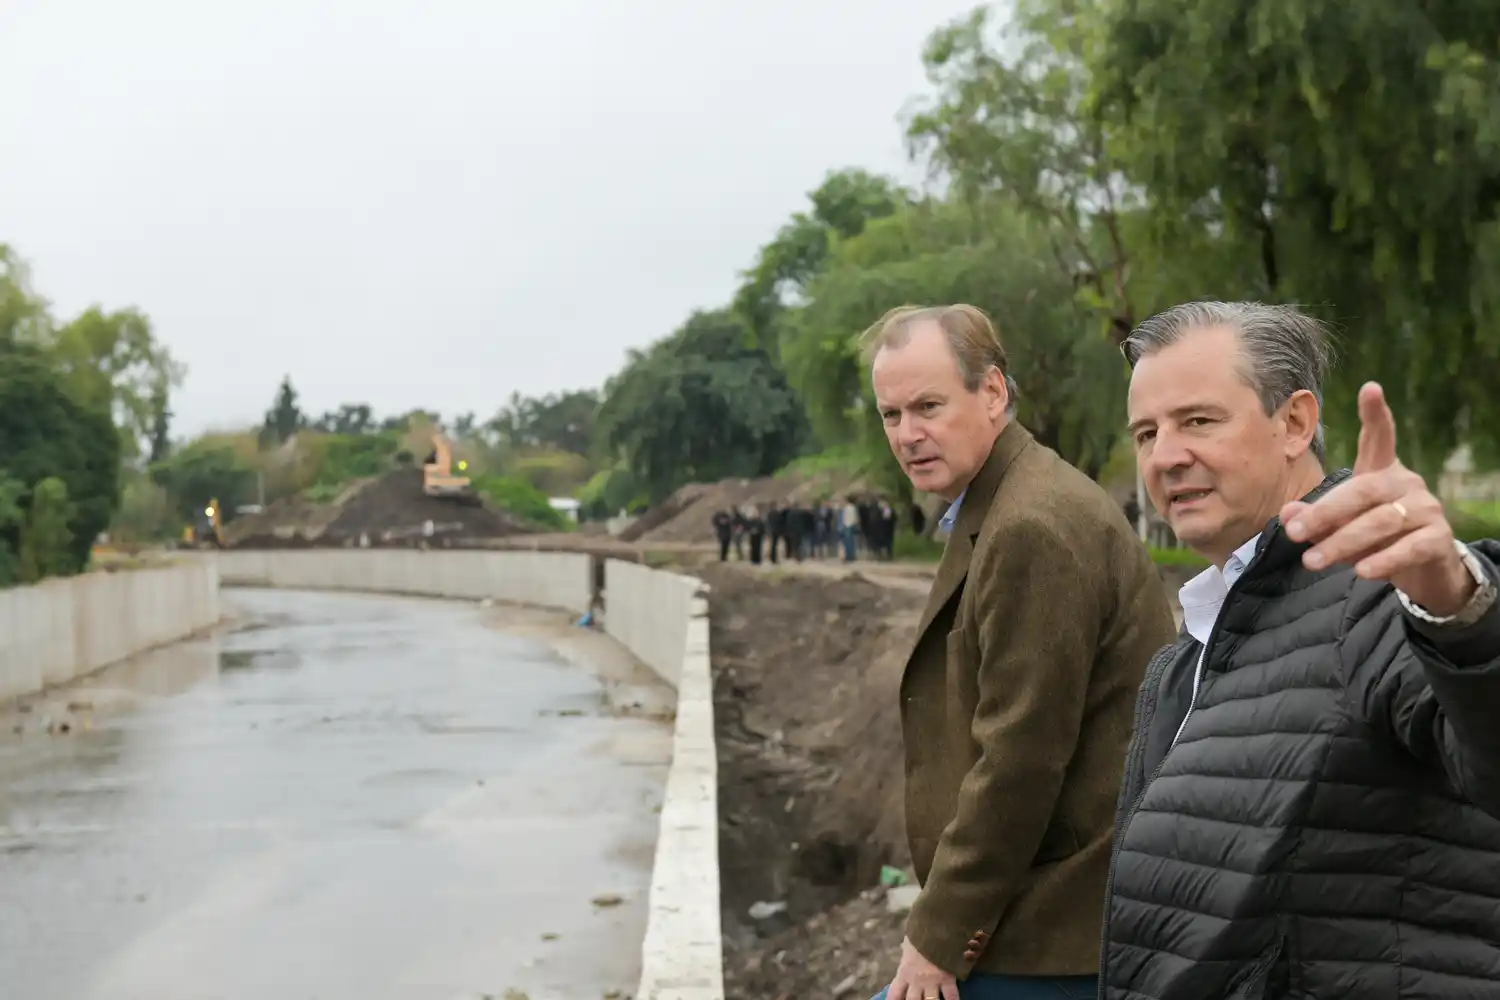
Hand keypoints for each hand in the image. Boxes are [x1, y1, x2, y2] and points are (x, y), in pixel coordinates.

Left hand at [884, 937, 958, 999]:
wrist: (935, 926)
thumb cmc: (919, 931)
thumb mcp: (909, 941)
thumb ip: (907, 950)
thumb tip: (905, 948)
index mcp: (904, 971)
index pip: (895, 992)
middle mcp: (916, 980)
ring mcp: (932, 981)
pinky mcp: (947, 979)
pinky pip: (951, 996)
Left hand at [1281, 382, 1474, 615]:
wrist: (1425, 571)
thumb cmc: (1376, 539)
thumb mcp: (1342, 527)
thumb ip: (1317, 518)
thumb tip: (1287, 514)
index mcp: (1383, 472)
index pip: (1381, 439)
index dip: (1376, 415)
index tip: (1370, 388)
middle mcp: (1407, 484)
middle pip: (1363, 491)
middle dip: (1324, 512)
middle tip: (1292, 532)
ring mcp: (1426, 509)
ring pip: (1381, 522)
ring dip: (1342, 542)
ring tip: (1311, 561)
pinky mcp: (1438, 539)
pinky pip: (1409, 548)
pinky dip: (1383, 559)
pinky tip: (1361, 571)